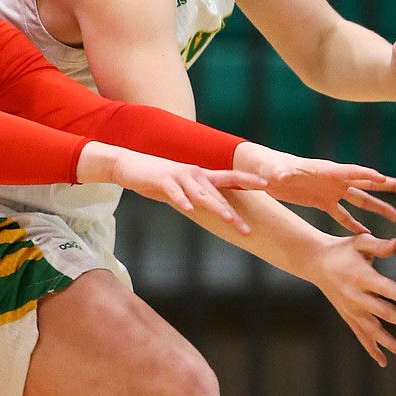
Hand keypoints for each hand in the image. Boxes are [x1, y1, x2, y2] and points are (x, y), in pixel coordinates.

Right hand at [94, 146, 265, 232]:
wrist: (129, 165)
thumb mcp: (182, 187)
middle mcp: (194, 174)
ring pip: (201, 194)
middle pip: (218, 196)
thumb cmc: (157, 179)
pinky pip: (174, 192)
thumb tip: (211, 208)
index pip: (229, 178)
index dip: (248, 180)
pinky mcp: (162, 180)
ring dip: (215, 207)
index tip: (267, 184)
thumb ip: (197, 195)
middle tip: (248, 229)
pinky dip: (182, 200)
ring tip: (228, 219)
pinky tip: (188, 209)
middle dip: (234, 214)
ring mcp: (179, 176)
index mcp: (201, 176)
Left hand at [240, 146, 395, 234]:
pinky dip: (355, 224)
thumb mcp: (274, 171)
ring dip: (379, 210)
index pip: (353, 171)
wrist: (263, 171)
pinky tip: (368, 235)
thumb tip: (282, 175)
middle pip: (367, 184)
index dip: (369, 175)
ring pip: (361, 201)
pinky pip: (343, 215)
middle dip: (390, 187)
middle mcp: (334, 180)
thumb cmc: (268, 167)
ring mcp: (330, 191)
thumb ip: (280, 173)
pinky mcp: (322, 202)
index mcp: (326, 170)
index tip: (387, 180)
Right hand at [308, 233, 395, 366]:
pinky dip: (372, 349)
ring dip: (390, 343)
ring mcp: (351, 309)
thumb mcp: (359, 242)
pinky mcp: (348, 316)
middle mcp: (355, 296)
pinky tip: (384, 362)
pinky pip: (361, 336)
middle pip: (382, 312)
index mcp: (360, 277)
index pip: (383, 288)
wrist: (317, 262)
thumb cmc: (344, 249)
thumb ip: (379, 245)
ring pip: (372, 330)